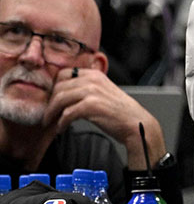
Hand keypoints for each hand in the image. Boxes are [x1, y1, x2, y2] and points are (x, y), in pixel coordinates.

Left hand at [46, 69, 164, 167]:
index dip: (54, 87)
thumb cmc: (120, 111)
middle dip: (50, 103)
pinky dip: (60, 124)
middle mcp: (92, 79)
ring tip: (50, 123)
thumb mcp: (104, 91)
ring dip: (51, 114)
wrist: (136, 123)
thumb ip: (87, 87)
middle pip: (58, 87)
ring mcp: (92, 92)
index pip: (63, 74)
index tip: (52, 99)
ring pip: (59, 100)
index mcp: (95, 74)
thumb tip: (65, 93)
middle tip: (48, 114)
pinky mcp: (91, 106)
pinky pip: (66, 114)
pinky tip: (61, 129)